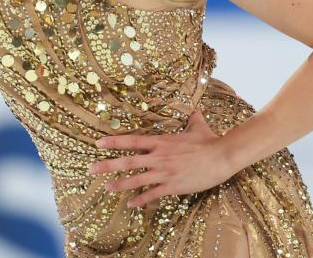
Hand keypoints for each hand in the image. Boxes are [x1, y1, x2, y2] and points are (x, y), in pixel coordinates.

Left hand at [87, 109, 233, 208]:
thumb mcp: (198, 126)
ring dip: (120, 184)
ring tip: (107, 188)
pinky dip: (141, 199)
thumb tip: (195, 108)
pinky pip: (153, 194)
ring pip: (136, 180)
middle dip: (107, 165)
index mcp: (160, 142)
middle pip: (127, 161)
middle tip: (91, 169)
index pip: (131, 140)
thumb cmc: (209, 140)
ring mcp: (164, 172)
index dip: (113, 142)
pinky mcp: (173, 186)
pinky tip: (131, 204)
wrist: (221, 156)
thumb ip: (192, 117)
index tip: (98, 144)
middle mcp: (158, 157)